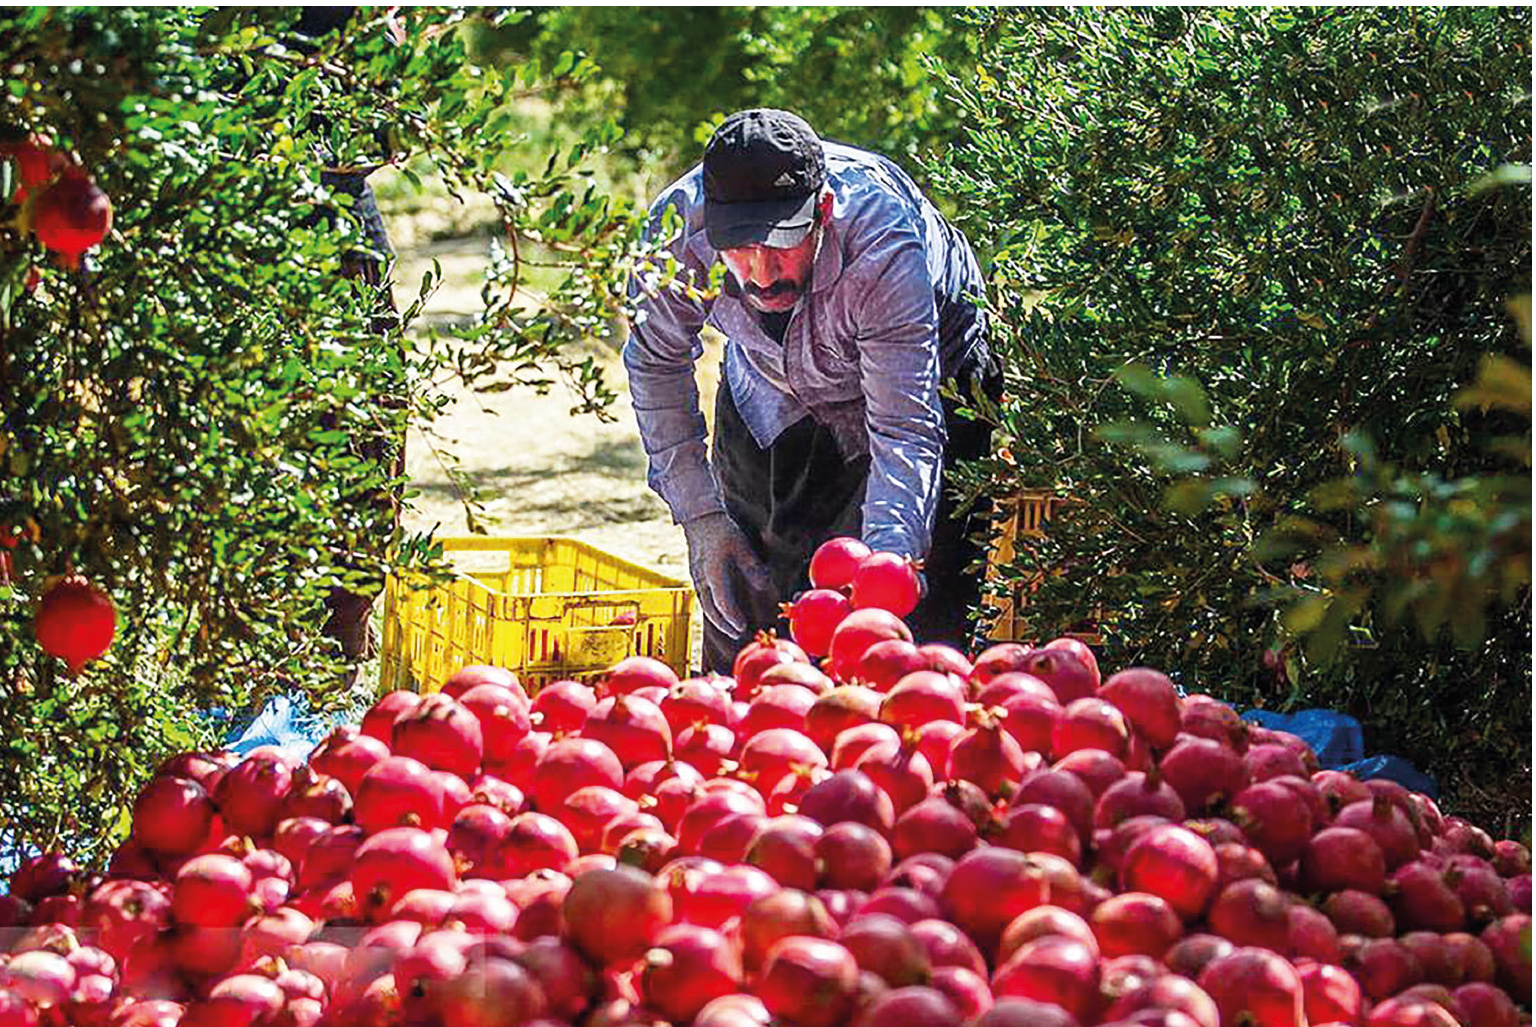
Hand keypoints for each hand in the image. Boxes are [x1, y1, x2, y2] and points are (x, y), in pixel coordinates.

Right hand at [682, 512, 775, 636]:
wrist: (699, 518)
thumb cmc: (723, 531)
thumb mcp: (742, 546)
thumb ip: (752, 567)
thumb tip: (764, 585)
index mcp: (714, 571)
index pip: (722, 601)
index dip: (732, 616)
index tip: (742, 627)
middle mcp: (702, 578)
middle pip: (711, 608)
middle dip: (724, 624)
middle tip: (737, 634)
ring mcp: (696, 577)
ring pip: (705, 605)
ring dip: (717, 619)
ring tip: (730, 629)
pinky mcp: (695, 574)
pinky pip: (702, 597)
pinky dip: (711, 609)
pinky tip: (720, 612)